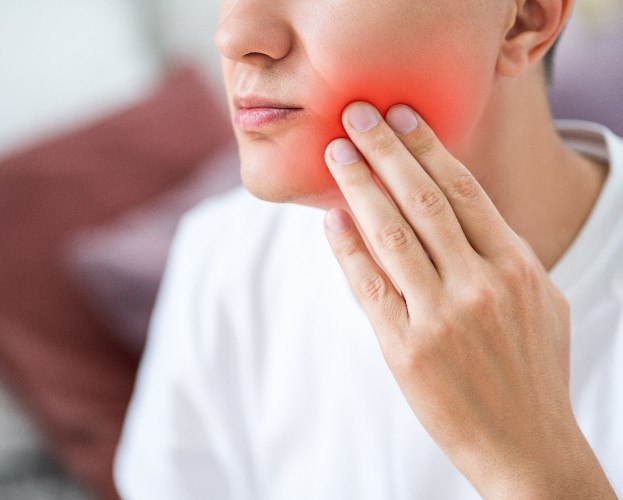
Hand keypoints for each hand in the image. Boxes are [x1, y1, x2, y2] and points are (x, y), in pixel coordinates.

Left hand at [323, 102, 615, 497]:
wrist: (526, 445)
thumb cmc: (532, 367)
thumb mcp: (538, 300)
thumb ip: (501, 253)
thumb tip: (458, 211)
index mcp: (515, 265)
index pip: (463, 190)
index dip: (427, 147)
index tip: (400, 115)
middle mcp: (479, 284)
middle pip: (422, 199)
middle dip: (385, 151)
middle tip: (355, 114)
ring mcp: (441, 316)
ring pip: (391, 234)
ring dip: (359, 187)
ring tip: (335, 153)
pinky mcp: (406, 348)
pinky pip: (370, 285)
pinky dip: (348, 247)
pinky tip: (332, 218)